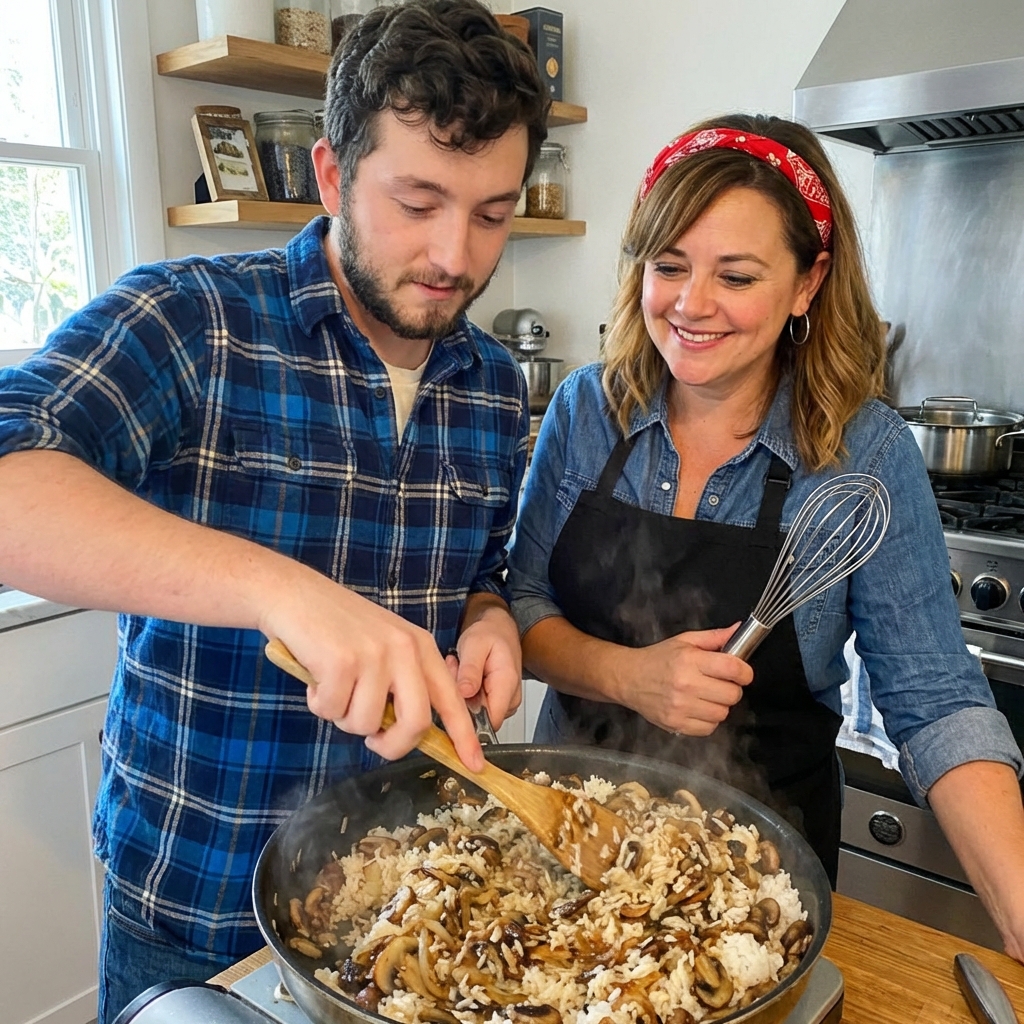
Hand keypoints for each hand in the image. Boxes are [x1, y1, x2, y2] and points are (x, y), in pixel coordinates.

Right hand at [260, 569, 483, 770]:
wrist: (294, 593)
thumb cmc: (335, 626)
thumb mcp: (383, 645)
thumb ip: (400, 682)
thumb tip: (407, 731)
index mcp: (420, 646)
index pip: (451, 699)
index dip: (463, 736)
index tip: (475, 765)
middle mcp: (404, 649)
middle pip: (416, 723)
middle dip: (392, 745)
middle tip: (373, 740)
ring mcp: (374, 655)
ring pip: (365, 724)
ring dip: (342, 717)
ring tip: (331, 687)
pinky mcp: (341, 662)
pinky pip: (331, 711)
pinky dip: (318, 704)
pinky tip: (314, 678)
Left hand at [446, 594, 522, 729]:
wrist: (498, 629)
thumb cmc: (489, 634)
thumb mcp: (474, 645)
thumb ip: (470, 670)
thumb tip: (465, 694)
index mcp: (507, 683)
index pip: (490, 721)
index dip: (466, 716)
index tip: (454, 692)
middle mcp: (510, 698)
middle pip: (480, 720)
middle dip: (460, 700)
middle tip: (456, 670)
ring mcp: (505, 704)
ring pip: (475, 715)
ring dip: (462, 696)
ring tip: (461, 669)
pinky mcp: (497, 704)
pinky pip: (476, 709)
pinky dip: (465, 695)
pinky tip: (464, 677)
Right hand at [615, 624, 752, 735]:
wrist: (628, 678)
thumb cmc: (658, 658)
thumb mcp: (684, 641)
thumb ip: (713, 637)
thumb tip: (739, 629)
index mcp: (689, 660)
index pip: (732, 668)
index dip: (745, 672)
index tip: (742, 673)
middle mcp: (686, 684)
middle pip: (732, 695)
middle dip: (731, 689)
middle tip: (719, 684)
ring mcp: (680, 707)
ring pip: (722, 714)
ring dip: (719, 705)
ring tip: (706, 696)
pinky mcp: (676, 724)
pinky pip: (709, 729)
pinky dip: (708, 720)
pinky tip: (697, 709)